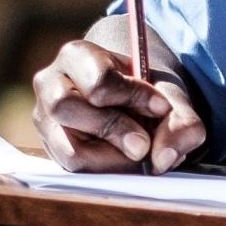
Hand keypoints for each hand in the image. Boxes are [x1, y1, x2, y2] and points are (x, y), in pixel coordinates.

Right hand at [29, 22, 205, 171]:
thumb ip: (180, 122)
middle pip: (67, 108)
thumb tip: (163, 158)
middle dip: (113, 129)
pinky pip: (72, 170)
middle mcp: (50, 84)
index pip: (97, 80)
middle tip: (144, 144)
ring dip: (111, 158)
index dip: (132, 97)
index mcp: (77, 56)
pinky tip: (124, 161)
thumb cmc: (146, 93)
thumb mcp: (170, 98)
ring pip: (69, 149)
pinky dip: (104, 170)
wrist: (131, 101)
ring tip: (138, 154)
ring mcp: (45, 119)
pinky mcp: (51, 148)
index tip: (161, 108)